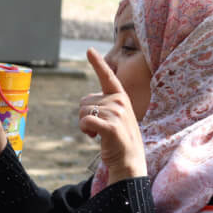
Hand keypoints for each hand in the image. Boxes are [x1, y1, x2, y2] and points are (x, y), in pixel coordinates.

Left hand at [79, 49, 145, 184]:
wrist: (129, 162)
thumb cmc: (119, 140)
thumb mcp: (115, 118)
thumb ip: (104, 106)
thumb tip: (86, 104)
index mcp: (121, 98)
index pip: (107, 77)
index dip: (98, 63)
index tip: (89, 50)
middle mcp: (120, 102)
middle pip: (84, 101)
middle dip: (85, 116)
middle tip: (99, 128)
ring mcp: (117, 114)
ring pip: (83, 112)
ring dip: (86, 126)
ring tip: (100, 134)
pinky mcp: (112, 127)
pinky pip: (85, 121)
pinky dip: (85, 130)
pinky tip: (95, 137)